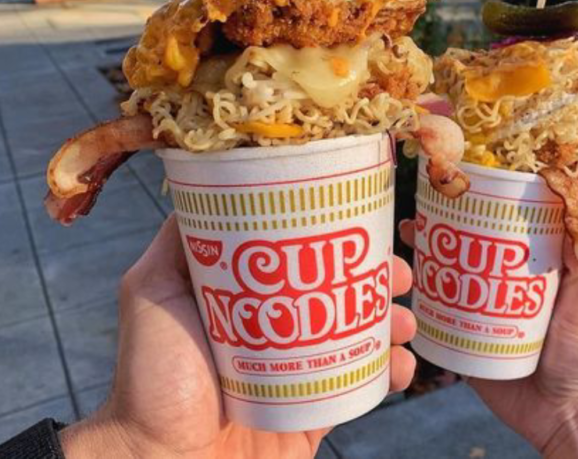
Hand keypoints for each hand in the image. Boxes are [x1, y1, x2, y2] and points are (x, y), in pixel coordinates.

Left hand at [61, 216, 416, 458]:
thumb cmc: (152, 378)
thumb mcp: (151, 291)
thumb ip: (175, 243)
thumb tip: (204, 186)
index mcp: (247, 298)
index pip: (300, 258)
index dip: (335, 241)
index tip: (364, 226)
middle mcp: (276, 330)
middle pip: (338, 294)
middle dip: (375, 280)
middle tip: (399, 275)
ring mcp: (298, 372)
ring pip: (358, 337)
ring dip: (392, 323)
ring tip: (405, 322)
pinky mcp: (314, 412)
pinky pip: (362, 388)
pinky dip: (390, 374)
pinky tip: (401, 366)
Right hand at [399, 220, 577, 458]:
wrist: (567, 420)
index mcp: (524, 278)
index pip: (496, 238)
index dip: (474, 216)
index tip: (456, 196)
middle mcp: (497, 295)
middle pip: (463, 258)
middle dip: (438, 239)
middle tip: (417, 222)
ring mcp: (478, 321)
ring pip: (444, 288)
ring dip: (423, 269)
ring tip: (405, 251)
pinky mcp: (463, 349)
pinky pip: (436, 326)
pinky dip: (418, 310)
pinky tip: (403, 294)